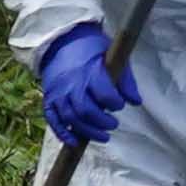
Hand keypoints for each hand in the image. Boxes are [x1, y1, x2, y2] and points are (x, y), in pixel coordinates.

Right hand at [37, 24, 142, 147]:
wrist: (61, 42)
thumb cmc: (92, 50)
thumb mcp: (113, 56)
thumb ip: (125, 80)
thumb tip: (136, 102)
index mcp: (89, 71)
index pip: (104, 94)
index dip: (115, 103)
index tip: (120, 105)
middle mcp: (71, 84)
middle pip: (85, 110)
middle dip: (102, 122)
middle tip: (113, 124)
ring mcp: (57, 93)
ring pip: (70, 118)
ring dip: (87, 131)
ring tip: (104, 136)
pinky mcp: (48, 100)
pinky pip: (53, 120)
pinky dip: (63, 133)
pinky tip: (74, 142)